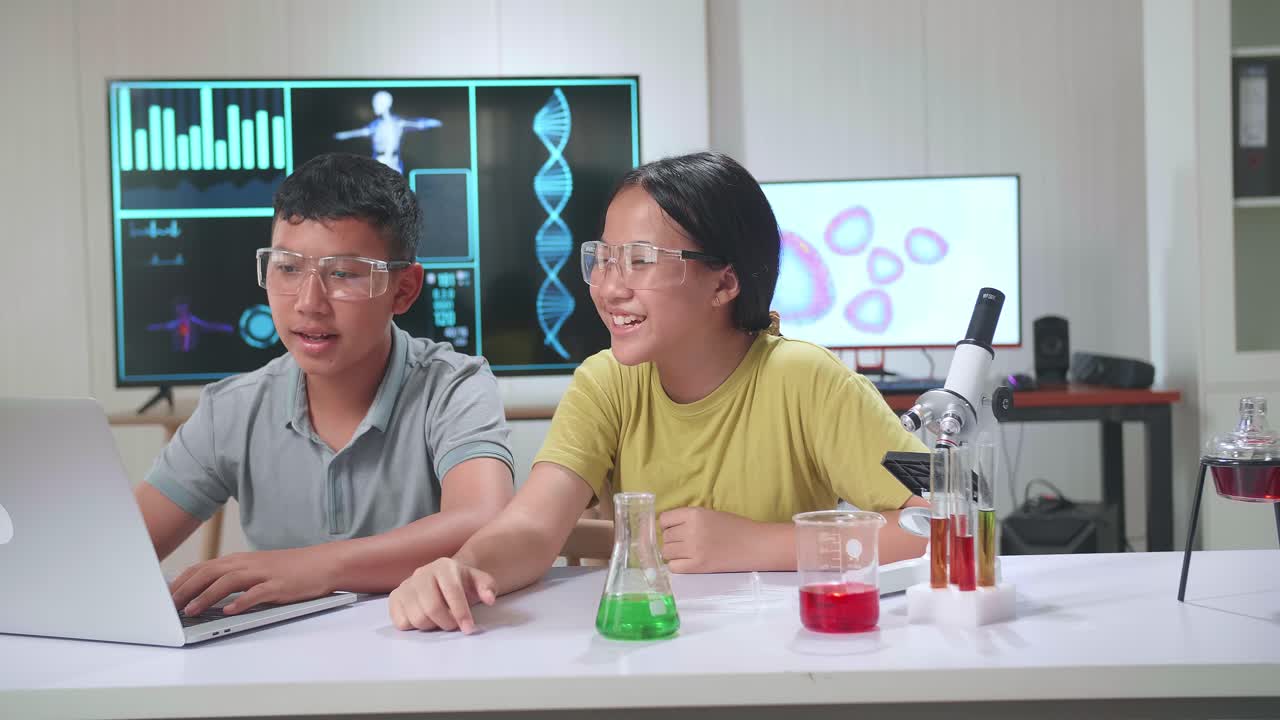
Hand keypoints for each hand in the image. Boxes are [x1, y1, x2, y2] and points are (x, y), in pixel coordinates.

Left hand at [170, 547, 337, 616]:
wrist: (323, 563)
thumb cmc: (290, 569)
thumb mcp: (258, 570)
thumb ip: (234, 578)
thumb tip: (205, 593)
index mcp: (240, 561)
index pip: (203, 567)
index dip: (181, 581)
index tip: (164, 596)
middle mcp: (248, 564)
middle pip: (209, 572)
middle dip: (185, 590)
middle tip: (168, 607)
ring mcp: (264, 573)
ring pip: (228, 581)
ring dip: (206, 596)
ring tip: (190, 611)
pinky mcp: (279, 585)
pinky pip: (257, 593)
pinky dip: (241, 602)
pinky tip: (229, 611)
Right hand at [388, 558, 496, 633]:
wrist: (442, 577)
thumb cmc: (462, 582)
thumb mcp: (479, 581)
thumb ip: (488, 587)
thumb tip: (489, 599)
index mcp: (444, 566)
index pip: (452, 591)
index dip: (461, 612)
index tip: (469, 629)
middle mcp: (422, 573)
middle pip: (432, 608)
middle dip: (447, 623)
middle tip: (454, 625)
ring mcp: (406, 585)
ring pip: (417, 618)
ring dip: (432, 626)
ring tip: (440, 620)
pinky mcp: (394, 598)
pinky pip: (401, 622)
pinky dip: (415, 627)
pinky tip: (424, 618)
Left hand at [659, 507, 764, 573]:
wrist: (755, 545)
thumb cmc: (735, 527)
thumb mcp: (710, 514)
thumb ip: (690, 519)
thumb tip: (669, 527)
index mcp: (694, 514)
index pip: (665, 519)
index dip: (667, 525)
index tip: (673, 529)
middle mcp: (691, 530)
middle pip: (666, 537)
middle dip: (672, 540)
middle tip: (684, 542)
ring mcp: (693, 549)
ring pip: (667, 552)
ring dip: (673, 553)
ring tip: (686, 552)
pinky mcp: (698, 566)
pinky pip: (674, 567)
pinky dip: (677, 565)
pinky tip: (687, 562)